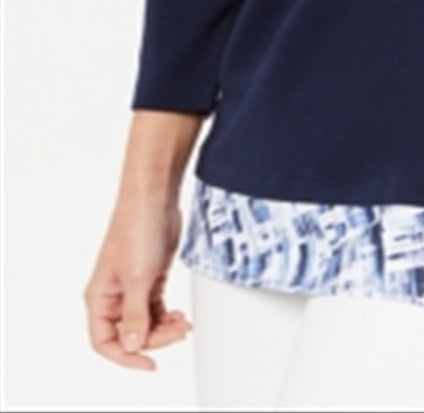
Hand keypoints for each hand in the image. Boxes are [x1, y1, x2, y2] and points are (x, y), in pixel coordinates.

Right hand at [83, 199, 192, 370]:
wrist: (155, 199)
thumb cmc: (137, 229)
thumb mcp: (138, 279)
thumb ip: (136, 315)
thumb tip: (133, 345)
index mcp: (100, 297)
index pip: (105, 341)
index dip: (126, 356)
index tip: (149, 363)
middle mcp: (114, 294)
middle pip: (130, 333)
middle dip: (154, 338)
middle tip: (178, 333)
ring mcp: (133, 285)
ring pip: (146, 321)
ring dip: (164, 328)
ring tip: (184, 325)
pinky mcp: (151, 276)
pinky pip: (156, 307)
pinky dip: (168, 315)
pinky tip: (180, 317)